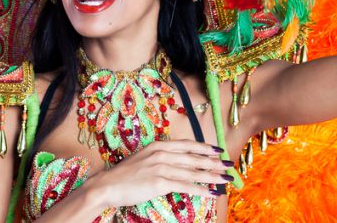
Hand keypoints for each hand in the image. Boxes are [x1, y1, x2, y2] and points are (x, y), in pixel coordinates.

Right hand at [84, 140, 232, 208]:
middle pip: (194, 158)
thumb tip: (177, 164)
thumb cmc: (124, 175)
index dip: (204, 148)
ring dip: (212, 176)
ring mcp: (161, 167)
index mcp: (158, 146)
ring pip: (193, 172)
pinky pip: (186, 186)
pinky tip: (212, 192)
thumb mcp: (143, 160)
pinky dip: (201, 190)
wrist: (107, 185)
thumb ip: (160, 159)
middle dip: (214, 163)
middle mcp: (161, 154)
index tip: (218, 151)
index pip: (187, 145)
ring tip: (226, 179)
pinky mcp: (160, 182)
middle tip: (229, 166)